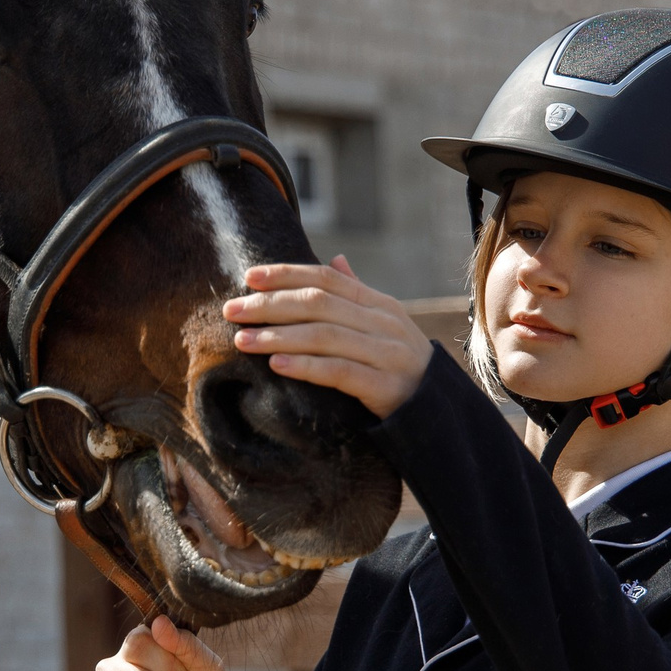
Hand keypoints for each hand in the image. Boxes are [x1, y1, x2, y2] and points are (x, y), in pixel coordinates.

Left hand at [224, 256, 433, 417]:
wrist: (437, 411)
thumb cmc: (399, 365)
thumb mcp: (383, 324)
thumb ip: (357, 294)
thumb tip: (335, 259)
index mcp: (379, 304)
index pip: (327, 278)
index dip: (286, 274)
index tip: (248, 277)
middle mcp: (383, 323)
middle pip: (318, 303)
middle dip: (270, 305)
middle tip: (232, 311)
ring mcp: (386, 354)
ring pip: (324, 336)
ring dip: (277, 336)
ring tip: (242, 340)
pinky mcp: (384, 387)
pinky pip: (339, 371)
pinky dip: (304, 366)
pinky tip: (275, 366)